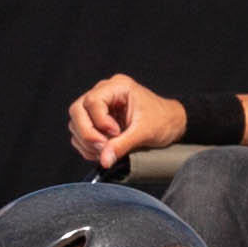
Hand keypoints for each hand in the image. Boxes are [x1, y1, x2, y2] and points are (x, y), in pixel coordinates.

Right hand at [63, 75, 186, 168]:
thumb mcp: (144, 132)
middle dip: (88, 133)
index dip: (99, 122)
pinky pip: (80, 135)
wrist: (171, 125)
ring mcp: (98, 107)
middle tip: (104, 147)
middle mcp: (104, 93)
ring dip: (87, 142)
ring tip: (107, 150)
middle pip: (77, 111)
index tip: (114, 134)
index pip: (92, 102)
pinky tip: (104, 151)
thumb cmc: (163, 120)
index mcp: (117, 87)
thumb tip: (105, 159)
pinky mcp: (96, 121)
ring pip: (75, 124)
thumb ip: (122, 145)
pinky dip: (88, 147)